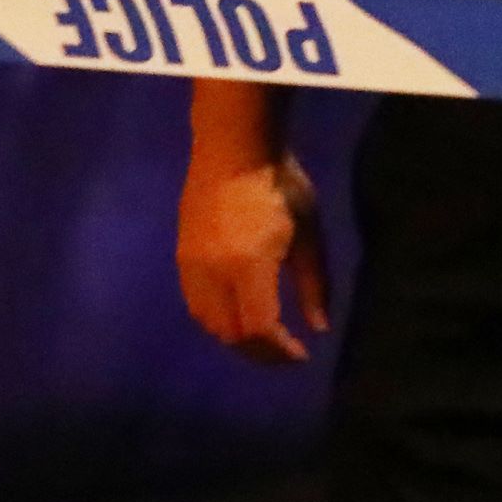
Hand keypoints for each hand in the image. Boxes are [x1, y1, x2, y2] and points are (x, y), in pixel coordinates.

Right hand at [177, 149, 329, 363]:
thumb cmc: (279, 183)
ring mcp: (193, 264)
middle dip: (261, 352)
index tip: (301, 355)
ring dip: (236, 338)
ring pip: (209, 322)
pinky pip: (195, 303)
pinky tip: (236, 314)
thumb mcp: (308, 231)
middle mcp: (215, 270)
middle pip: (231, 333)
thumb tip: (319, 328)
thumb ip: (314, 283)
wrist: (233, 147)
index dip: (280, 351)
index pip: (260, 328)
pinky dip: (216, 320)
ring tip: (262, 338)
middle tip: (285, 353)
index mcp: (250, 263)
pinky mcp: (182, 256)